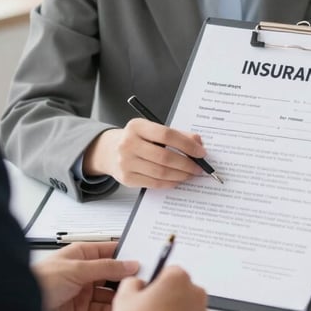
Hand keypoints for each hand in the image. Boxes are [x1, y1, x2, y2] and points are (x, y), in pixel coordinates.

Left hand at [32, 241, 138, 310]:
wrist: (21, 305)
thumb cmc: (39, 281)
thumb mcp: (76, 269)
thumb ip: (105, 266)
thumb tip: (130, 263)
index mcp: (81, 255)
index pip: (109, 251)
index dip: (126, 255)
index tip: (143, 259)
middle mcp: (83, 273)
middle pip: (112, 275)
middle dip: (125, 279)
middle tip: (141, 282)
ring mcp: (82, 293)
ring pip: (109, 295)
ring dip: (119, 298)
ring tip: (131, 298)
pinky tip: (119, 310)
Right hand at [84, 119, 206, 187]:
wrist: (109, 150)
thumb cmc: (137, 139)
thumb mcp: (152, 130)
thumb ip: (176, 134)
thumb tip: (198, 143)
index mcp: (137, 126)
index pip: (167, 135)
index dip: (187, 145)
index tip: (201, 152)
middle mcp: (128, 144)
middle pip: (165, 156)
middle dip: (186, 164)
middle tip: (199, 167)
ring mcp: (126, 162)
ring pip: (161, 172)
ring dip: (180, 175)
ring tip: (190, 174)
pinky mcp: (126, 178)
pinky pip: (154, 183)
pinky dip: (170, 183)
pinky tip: (178, 179)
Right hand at [111, 266, 208, 310]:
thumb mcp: (124, 299)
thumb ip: (132, 282)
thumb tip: (136, 283)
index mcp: (178, 278)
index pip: (168, 270)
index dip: (155, 283)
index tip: (148, 293)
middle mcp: (195, 293)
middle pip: (179, 288)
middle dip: (166, 297)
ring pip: (186, 306)